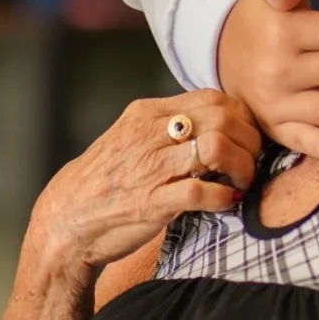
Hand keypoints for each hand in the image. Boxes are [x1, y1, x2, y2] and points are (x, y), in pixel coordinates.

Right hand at [31, 90, 260, 277]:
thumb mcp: (134, 137)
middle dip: (249, 140)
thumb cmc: (107, 180)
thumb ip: (170, 126)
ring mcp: (151, 168)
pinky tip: (227, 202)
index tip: (248, 137)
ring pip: (217, 149)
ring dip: (242, 167)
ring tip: (241, 181)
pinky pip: (203, 191)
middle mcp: (150, 134)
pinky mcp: (153, 202)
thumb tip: (218, 124)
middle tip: (252, 160)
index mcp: (148, 113)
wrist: (66, 220)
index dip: (241, 117)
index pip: (212, 98)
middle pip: (222, 119)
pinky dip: (225, 197)